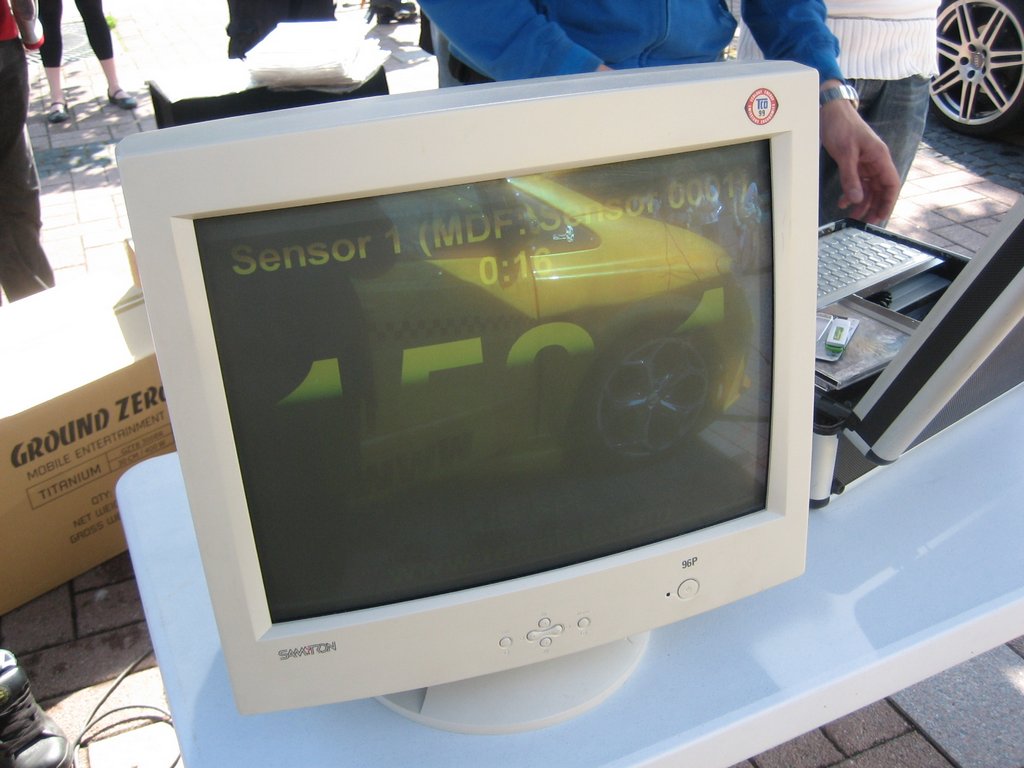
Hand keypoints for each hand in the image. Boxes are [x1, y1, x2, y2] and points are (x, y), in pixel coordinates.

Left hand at [819, 98, 900, 224]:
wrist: (831, 110)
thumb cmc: (841, 126)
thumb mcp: (845, 153)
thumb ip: (851, 177)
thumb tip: (857, 199)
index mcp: (880, 157)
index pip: (891, 184)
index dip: (888, 202)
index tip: (881, 217)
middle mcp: (876, 161)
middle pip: (881, 189)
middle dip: (875, 206)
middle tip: (866, 222)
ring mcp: (866, 162)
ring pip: (869, 187)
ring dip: (862, 203)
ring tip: (853, 217)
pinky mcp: (856, 161)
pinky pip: (858, 181)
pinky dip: (852, 193)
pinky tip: (843, 202)